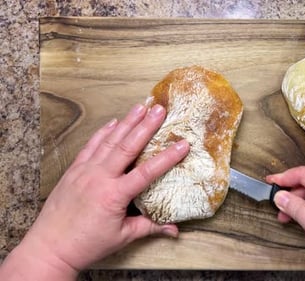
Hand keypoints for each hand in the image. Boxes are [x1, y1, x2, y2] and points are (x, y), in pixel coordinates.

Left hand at [0, 104, 189, 279]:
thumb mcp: (123, 237)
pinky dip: (103, 133)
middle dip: (146, 126)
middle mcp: (100, 177)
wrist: (50, 248)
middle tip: (159, 109)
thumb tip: (174, 230)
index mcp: (115, 195)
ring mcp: (85, 171)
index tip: (183, 144)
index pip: (147, 171)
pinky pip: (91, 146)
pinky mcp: (74, 170)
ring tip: (140, 106)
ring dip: (126, 122)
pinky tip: (113, 122)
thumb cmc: (87, 244)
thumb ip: (150, 227)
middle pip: (128, 146)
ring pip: (109, 141)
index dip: (167, 157)